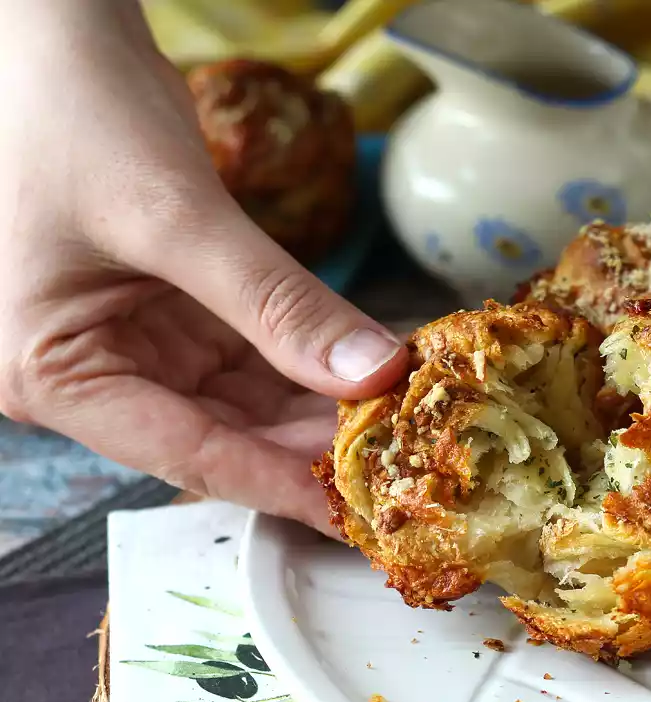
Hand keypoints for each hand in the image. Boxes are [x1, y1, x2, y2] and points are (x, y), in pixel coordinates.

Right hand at [0, 3, 406, 532]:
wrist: (54, 34)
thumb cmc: (75, 112)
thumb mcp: (175, 216)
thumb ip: (276, 302)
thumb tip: (372, 371)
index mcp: (56, 375)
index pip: (190, 455)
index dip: (281, 483)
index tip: (357, 511)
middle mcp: (95, 375)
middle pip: (226, 435)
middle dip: (314, 446)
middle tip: (402, 463)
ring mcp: (141, 346)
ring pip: (250, 402)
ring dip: (324, 407)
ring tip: (403, 419)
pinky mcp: (179, 314)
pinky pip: (258, 354)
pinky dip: (314, 360)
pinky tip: (373, 367)